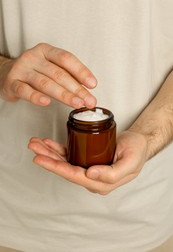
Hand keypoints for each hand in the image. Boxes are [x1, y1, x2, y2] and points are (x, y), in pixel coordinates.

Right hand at [0, 43, 96, 107]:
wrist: (5, 73)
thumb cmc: (34, 72)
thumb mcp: (50, 67)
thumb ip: (67, 75)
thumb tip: (87, 89)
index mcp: (46, 51)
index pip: (66, 59)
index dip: (81, 71)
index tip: (93, 84)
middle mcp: (33, 57)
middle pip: (58, 73)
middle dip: (76, 89)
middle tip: (89, 101)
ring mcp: (22, 69)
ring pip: (45, 83)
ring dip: (63, 95)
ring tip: (76, 104)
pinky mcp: (12, 83)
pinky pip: (24, 90)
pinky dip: (36, 97)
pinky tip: (46, 102)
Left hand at [28, 131, 147, 194]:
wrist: (139, 144)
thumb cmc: (136, 152)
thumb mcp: (130, 163)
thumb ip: (113, 174)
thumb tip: (91, 175)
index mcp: (102, 183)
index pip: (75, 176)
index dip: (57, 168)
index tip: (40, 159)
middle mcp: (92, 178)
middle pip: (65, 169)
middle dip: (48, 158)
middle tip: (34, 147)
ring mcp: (88, 168)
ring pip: (65, 162)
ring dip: (49, 153)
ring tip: (36, 143)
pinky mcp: (87, 159)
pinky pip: (70, 155)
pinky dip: (58, 149)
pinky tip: (48, 143)